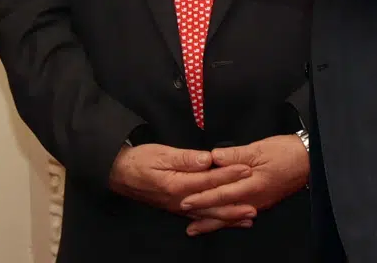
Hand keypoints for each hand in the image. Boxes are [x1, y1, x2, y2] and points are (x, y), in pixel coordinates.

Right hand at [108, 143, 252, 214]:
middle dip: (235, 204)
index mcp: (177, 184)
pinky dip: (215, 220)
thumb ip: (184, 158)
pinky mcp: (177, 209)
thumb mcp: (160, 153)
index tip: (247, 169)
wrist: (120, 174)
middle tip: (255, 206)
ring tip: (248, 219)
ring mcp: (179, 208)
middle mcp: (180, 200)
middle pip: (212, 203)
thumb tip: (207, 159)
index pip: (209, 179)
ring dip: (229, 217)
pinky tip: (225, 222)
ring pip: (208, 214)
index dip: (229, 174)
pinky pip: (200, 217)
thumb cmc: (139, 160)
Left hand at [179, 135, 309, 235]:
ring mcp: (259, 202)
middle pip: (224, 210)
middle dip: (205, 218)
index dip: (202, 198)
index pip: (221, 193)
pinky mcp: (263, 201)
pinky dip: (229, 219)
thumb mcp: (259, 148)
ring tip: (198, 229)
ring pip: (232, 215)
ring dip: (215, 223)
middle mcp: (254, 198)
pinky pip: (241, 213)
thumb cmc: (285, 152)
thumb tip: (213, 158)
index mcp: (251, 184)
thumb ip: (234, 154)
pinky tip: (223, 222)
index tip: (185, 201)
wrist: (310, 160)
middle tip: (188, 227)